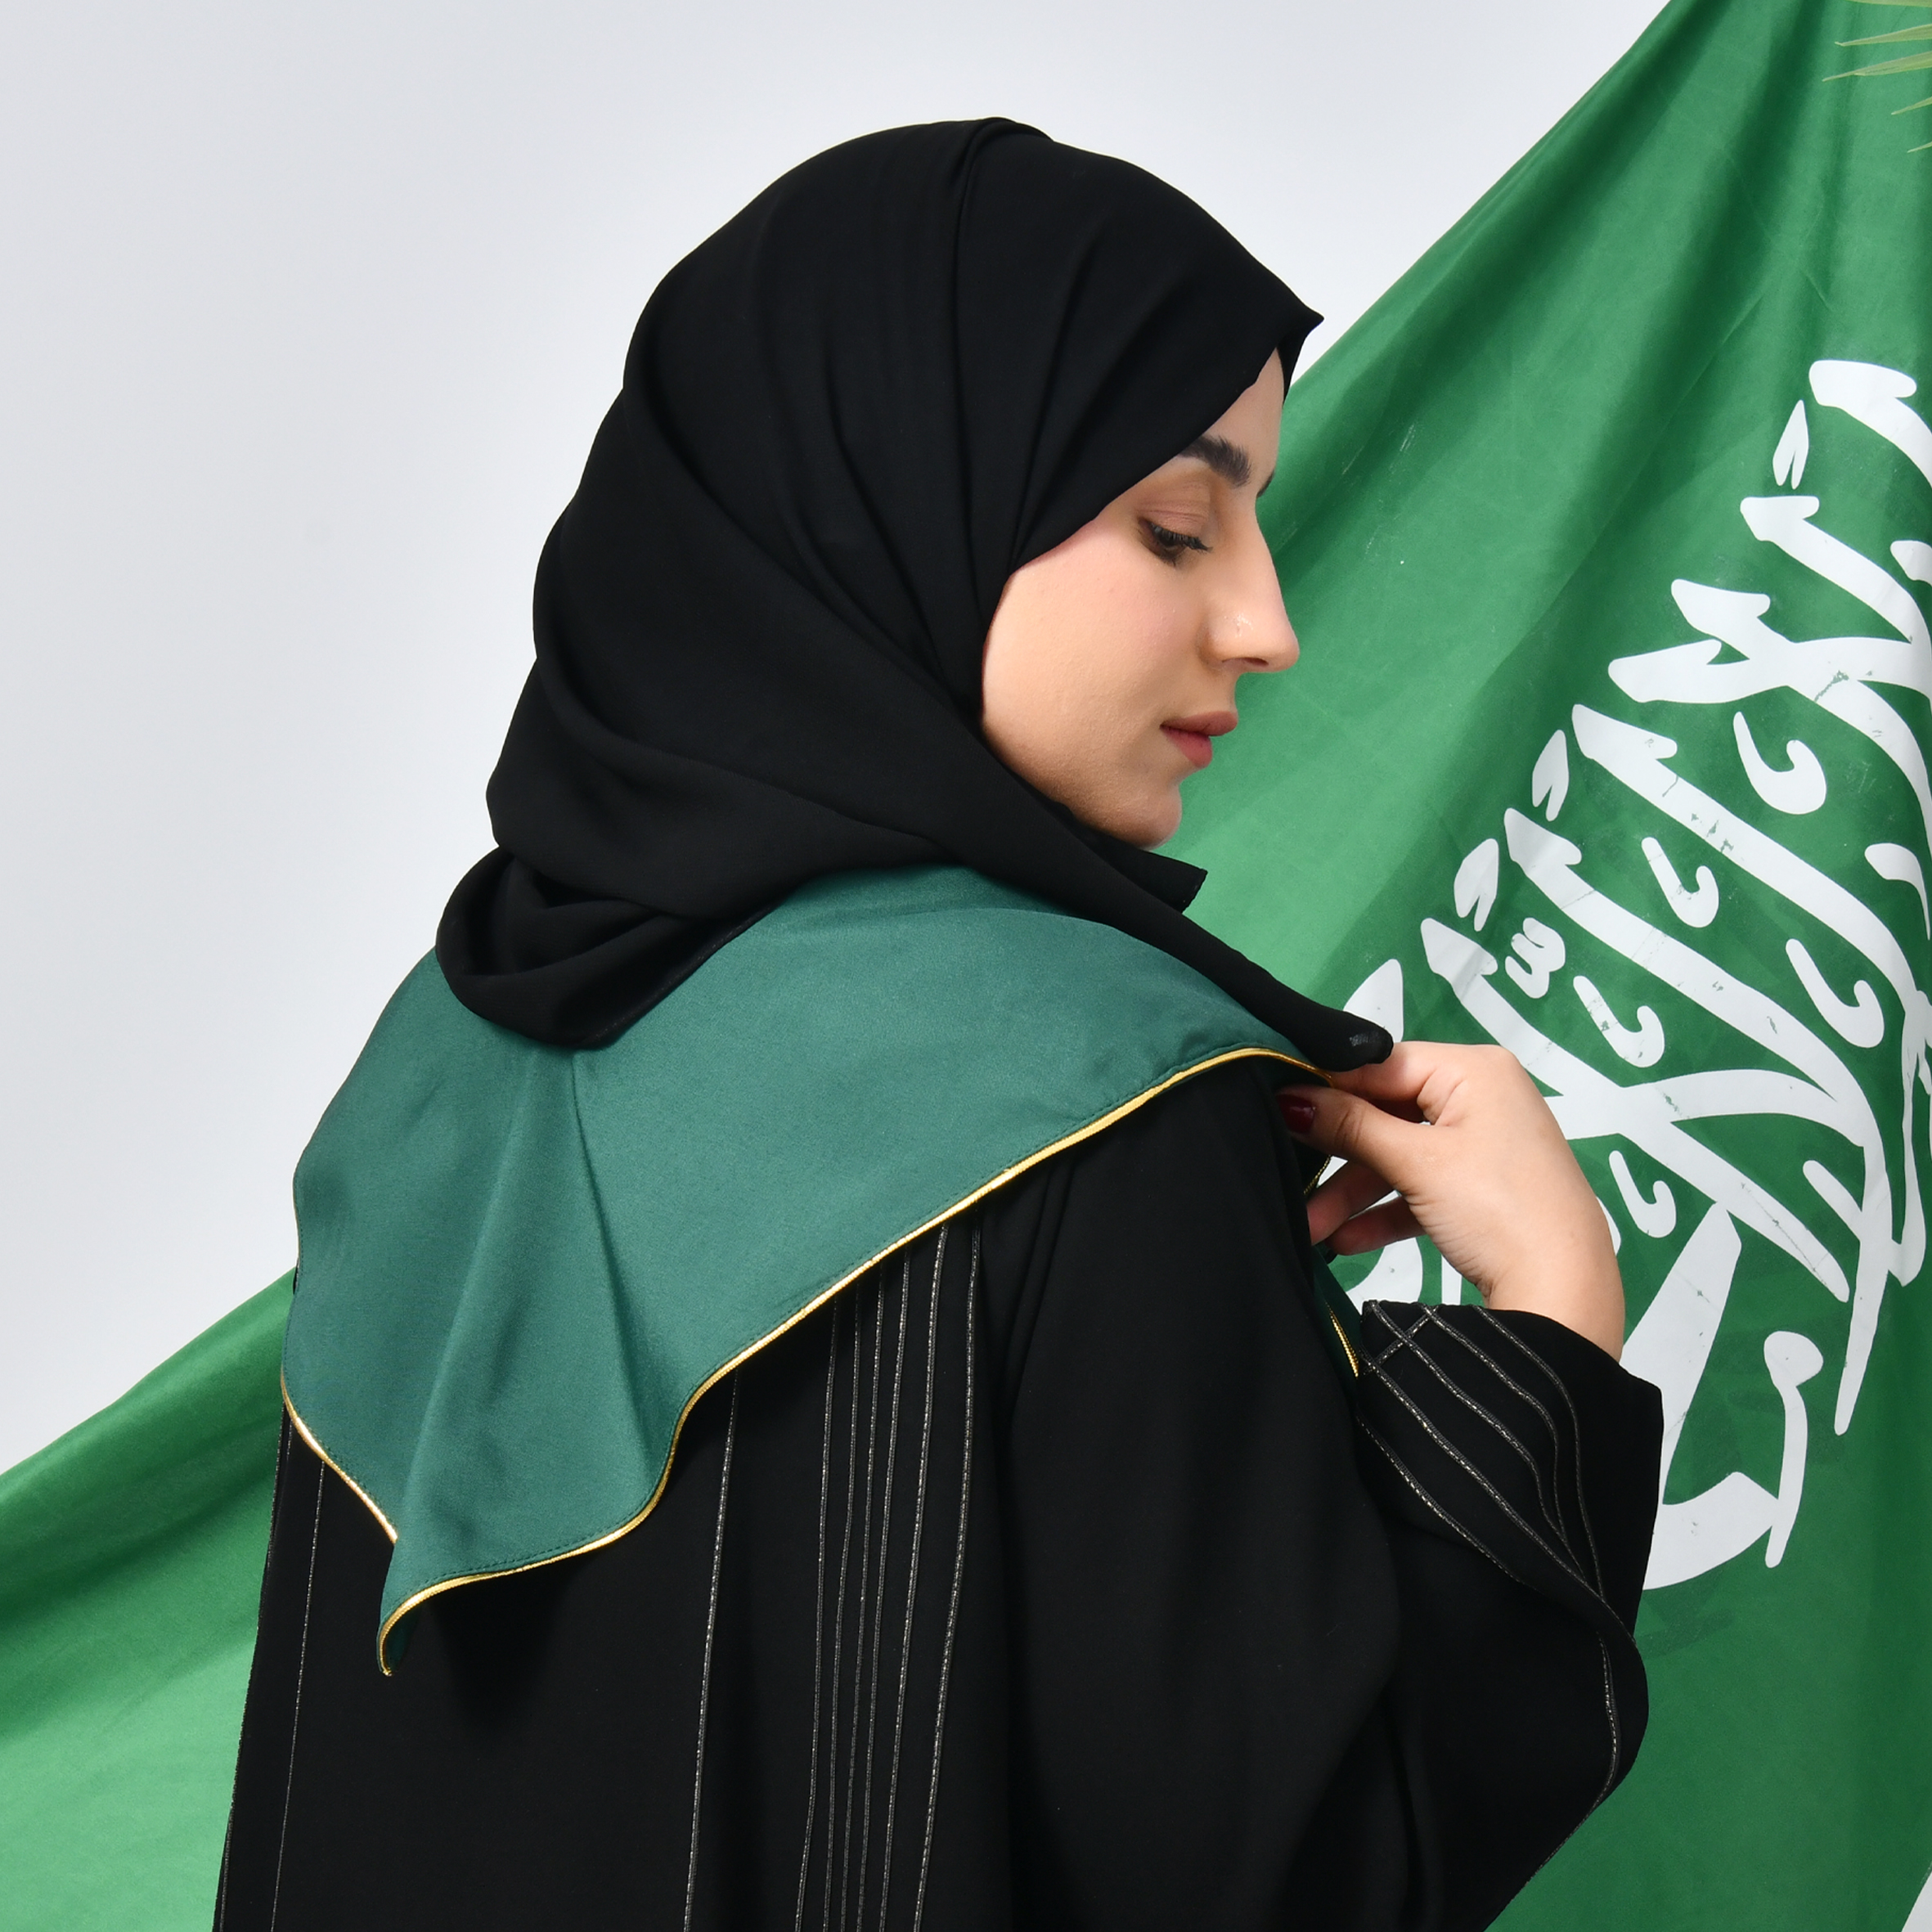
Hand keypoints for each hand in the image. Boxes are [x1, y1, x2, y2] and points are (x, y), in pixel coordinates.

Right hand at [1279, 1042, 1624, 1359]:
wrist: (1565, 1295)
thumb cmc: (1497, 1208)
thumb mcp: (1416, 1163)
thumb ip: (1349, 1126)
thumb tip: (1287, 1096)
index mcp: (1473, 1070)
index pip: (1380, 1064)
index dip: (1326, 1087)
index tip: (1273, 1107)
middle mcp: (1482, 1095)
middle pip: (1386, 1111)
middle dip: (1336, 1154)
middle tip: (1288, 1173)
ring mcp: (1485, 1143)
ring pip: (1400, 1155)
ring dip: (1354, 1192)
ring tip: (1311, 1228)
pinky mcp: (1484, 1187)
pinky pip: (1422, 1185)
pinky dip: (1386, 1209)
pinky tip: (1345, 1241)